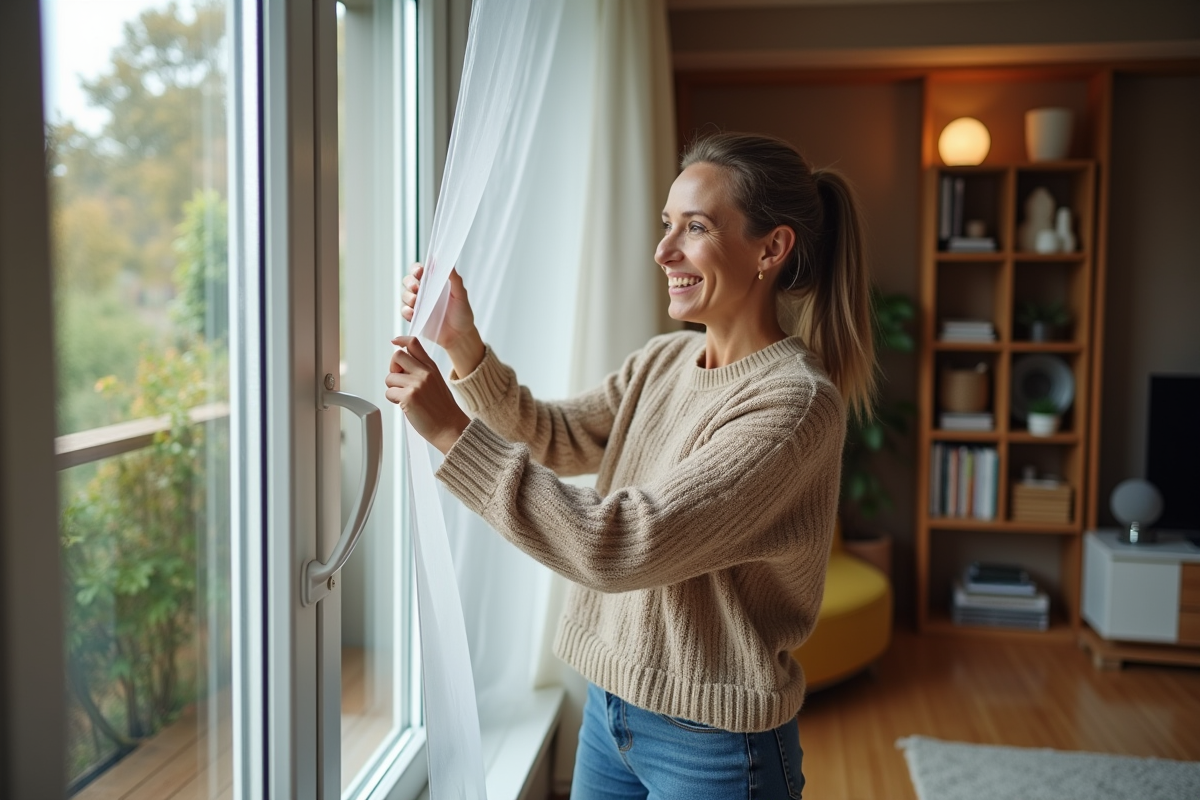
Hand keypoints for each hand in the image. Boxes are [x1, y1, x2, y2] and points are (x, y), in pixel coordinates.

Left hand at [384, 336, 470, 454]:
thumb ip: (423, 371)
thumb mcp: (437, 383)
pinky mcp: (408, 397)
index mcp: (431, 368)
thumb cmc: (443, 410)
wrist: (450, 428)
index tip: (395, 342)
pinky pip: (389, 392)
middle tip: (399, 380)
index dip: (401, 340)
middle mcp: (424, 373)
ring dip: (393, 388)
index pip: (414, 344)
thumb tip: (403, 366)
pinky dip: (394, 400)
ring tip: (406, 398)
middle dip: (393, 368)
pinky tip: (406, 406)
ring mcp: (416, 384)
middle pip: (397, 356)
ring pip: (390, 377)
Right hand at [401, 263, 484, 375]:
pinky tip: (413, 313)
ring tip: (416, 302)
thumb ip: (454, 279)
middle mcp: (424, 292)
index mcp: (434, 283)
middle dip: (409, 282)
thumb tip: (448, 263)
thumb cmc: (462, 314)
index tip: (420, 272)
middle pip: (408, 281)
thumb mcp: (461, 295)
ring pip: (405, 295)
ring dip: (408, 297)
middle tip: (416, 288)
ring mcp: (419, 305)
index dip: (416, 269)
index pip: (420, 271)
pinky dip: (406, 311)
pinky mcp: (415, 317)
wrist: (460, 336)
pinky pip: (405, 312)